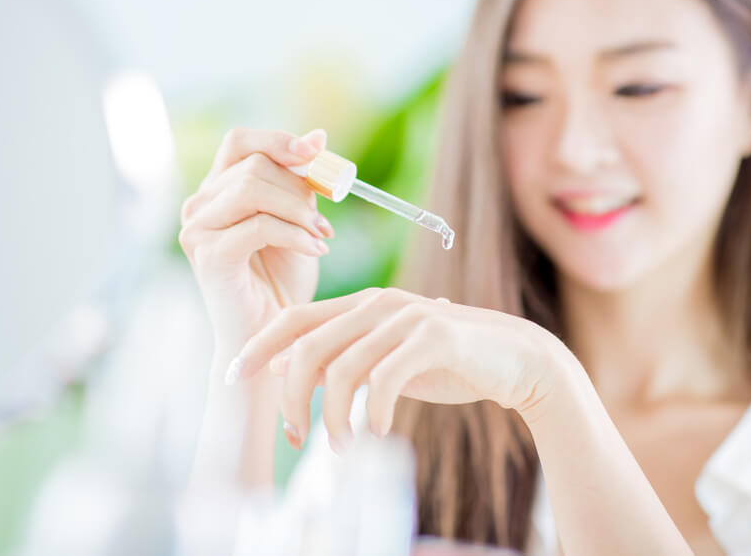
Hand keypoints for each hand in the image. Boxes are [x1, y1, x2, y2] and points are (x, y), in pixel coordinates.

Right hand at [178, 127, 334, 352]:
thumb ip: (301, 182)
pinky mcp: (209, 255)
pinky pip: (259, 225)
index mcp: (217, 190)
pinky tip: (317, 249)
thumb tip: (318, 136)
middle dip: (300, 188)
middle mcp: (199, 205)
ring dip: (298, 210)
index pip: (240, 141)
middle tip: (324, 220)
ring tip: (321, 235)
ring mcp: (197, 229)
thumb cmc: (282, 279)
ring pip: (253, 189)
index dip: (278, 140)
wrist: (272, 335)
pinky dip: (295, 234)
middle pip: (254, 164)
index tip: (316, 152)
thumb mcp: (298, 219)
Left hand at [228, 287, 564, 451]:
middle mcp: (378, 303)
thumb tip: (288, 372)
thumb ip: (343, 360)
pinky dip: (371, 413)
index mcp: (362, 304)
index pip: (294, 317)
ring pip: (341, 367)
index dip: (259, 346)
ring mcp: (405, 316)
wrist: (517, 359)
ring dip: (332, 417)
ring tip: (340, 447)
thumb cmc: (447, 363)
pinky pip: (383, 379)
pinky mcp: (433, 336)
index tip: (234, 376)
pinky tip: (376, 433)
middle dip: (288, 395)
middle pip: (307, 345)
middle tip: (292, 436)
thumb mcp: (386, 361)